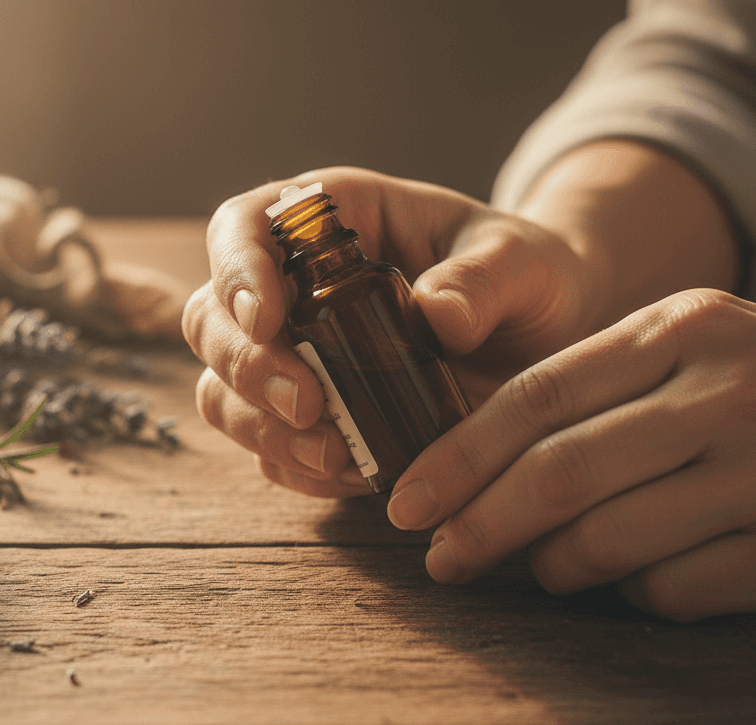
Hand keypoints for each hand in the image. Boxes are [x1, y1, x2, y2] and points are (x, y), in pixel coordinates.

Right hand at [182, 166, 601, 496]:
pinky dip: (296, 469)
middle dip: (245, 366)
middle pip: (212, 319)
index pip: (244, 227)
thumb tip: (434, 313)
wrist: (543, 338)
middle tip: (306, 405)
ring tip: (333, 454)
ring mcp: (292, 356)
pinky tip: (350, 474)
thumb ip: (485, 277)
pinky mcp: (308, 417)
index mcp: (330, 219)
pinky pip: (268, 449)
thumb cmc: (525, 276)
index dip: (237, 270)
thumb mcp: (522, 262)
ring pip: (222, 390)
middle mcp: (292, 286)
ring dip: (261, 428)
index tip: (268, 318)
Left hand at [388, 288, 755, 620]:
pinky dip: (629, 593)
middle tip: (440, 558)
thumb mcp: (695, 342)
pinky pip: (671, 590)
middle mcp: (724, 395)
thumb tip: (474, 457)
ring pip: (607, 542)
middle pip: (560, 473)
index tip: (406, 500)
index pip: (536, 396)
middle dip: (480, 525)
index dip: (457, 456)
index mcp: (682, 329)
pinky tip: (632, 578)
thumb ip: (595, 384)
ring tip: (542, 566)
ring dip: (551, 566)